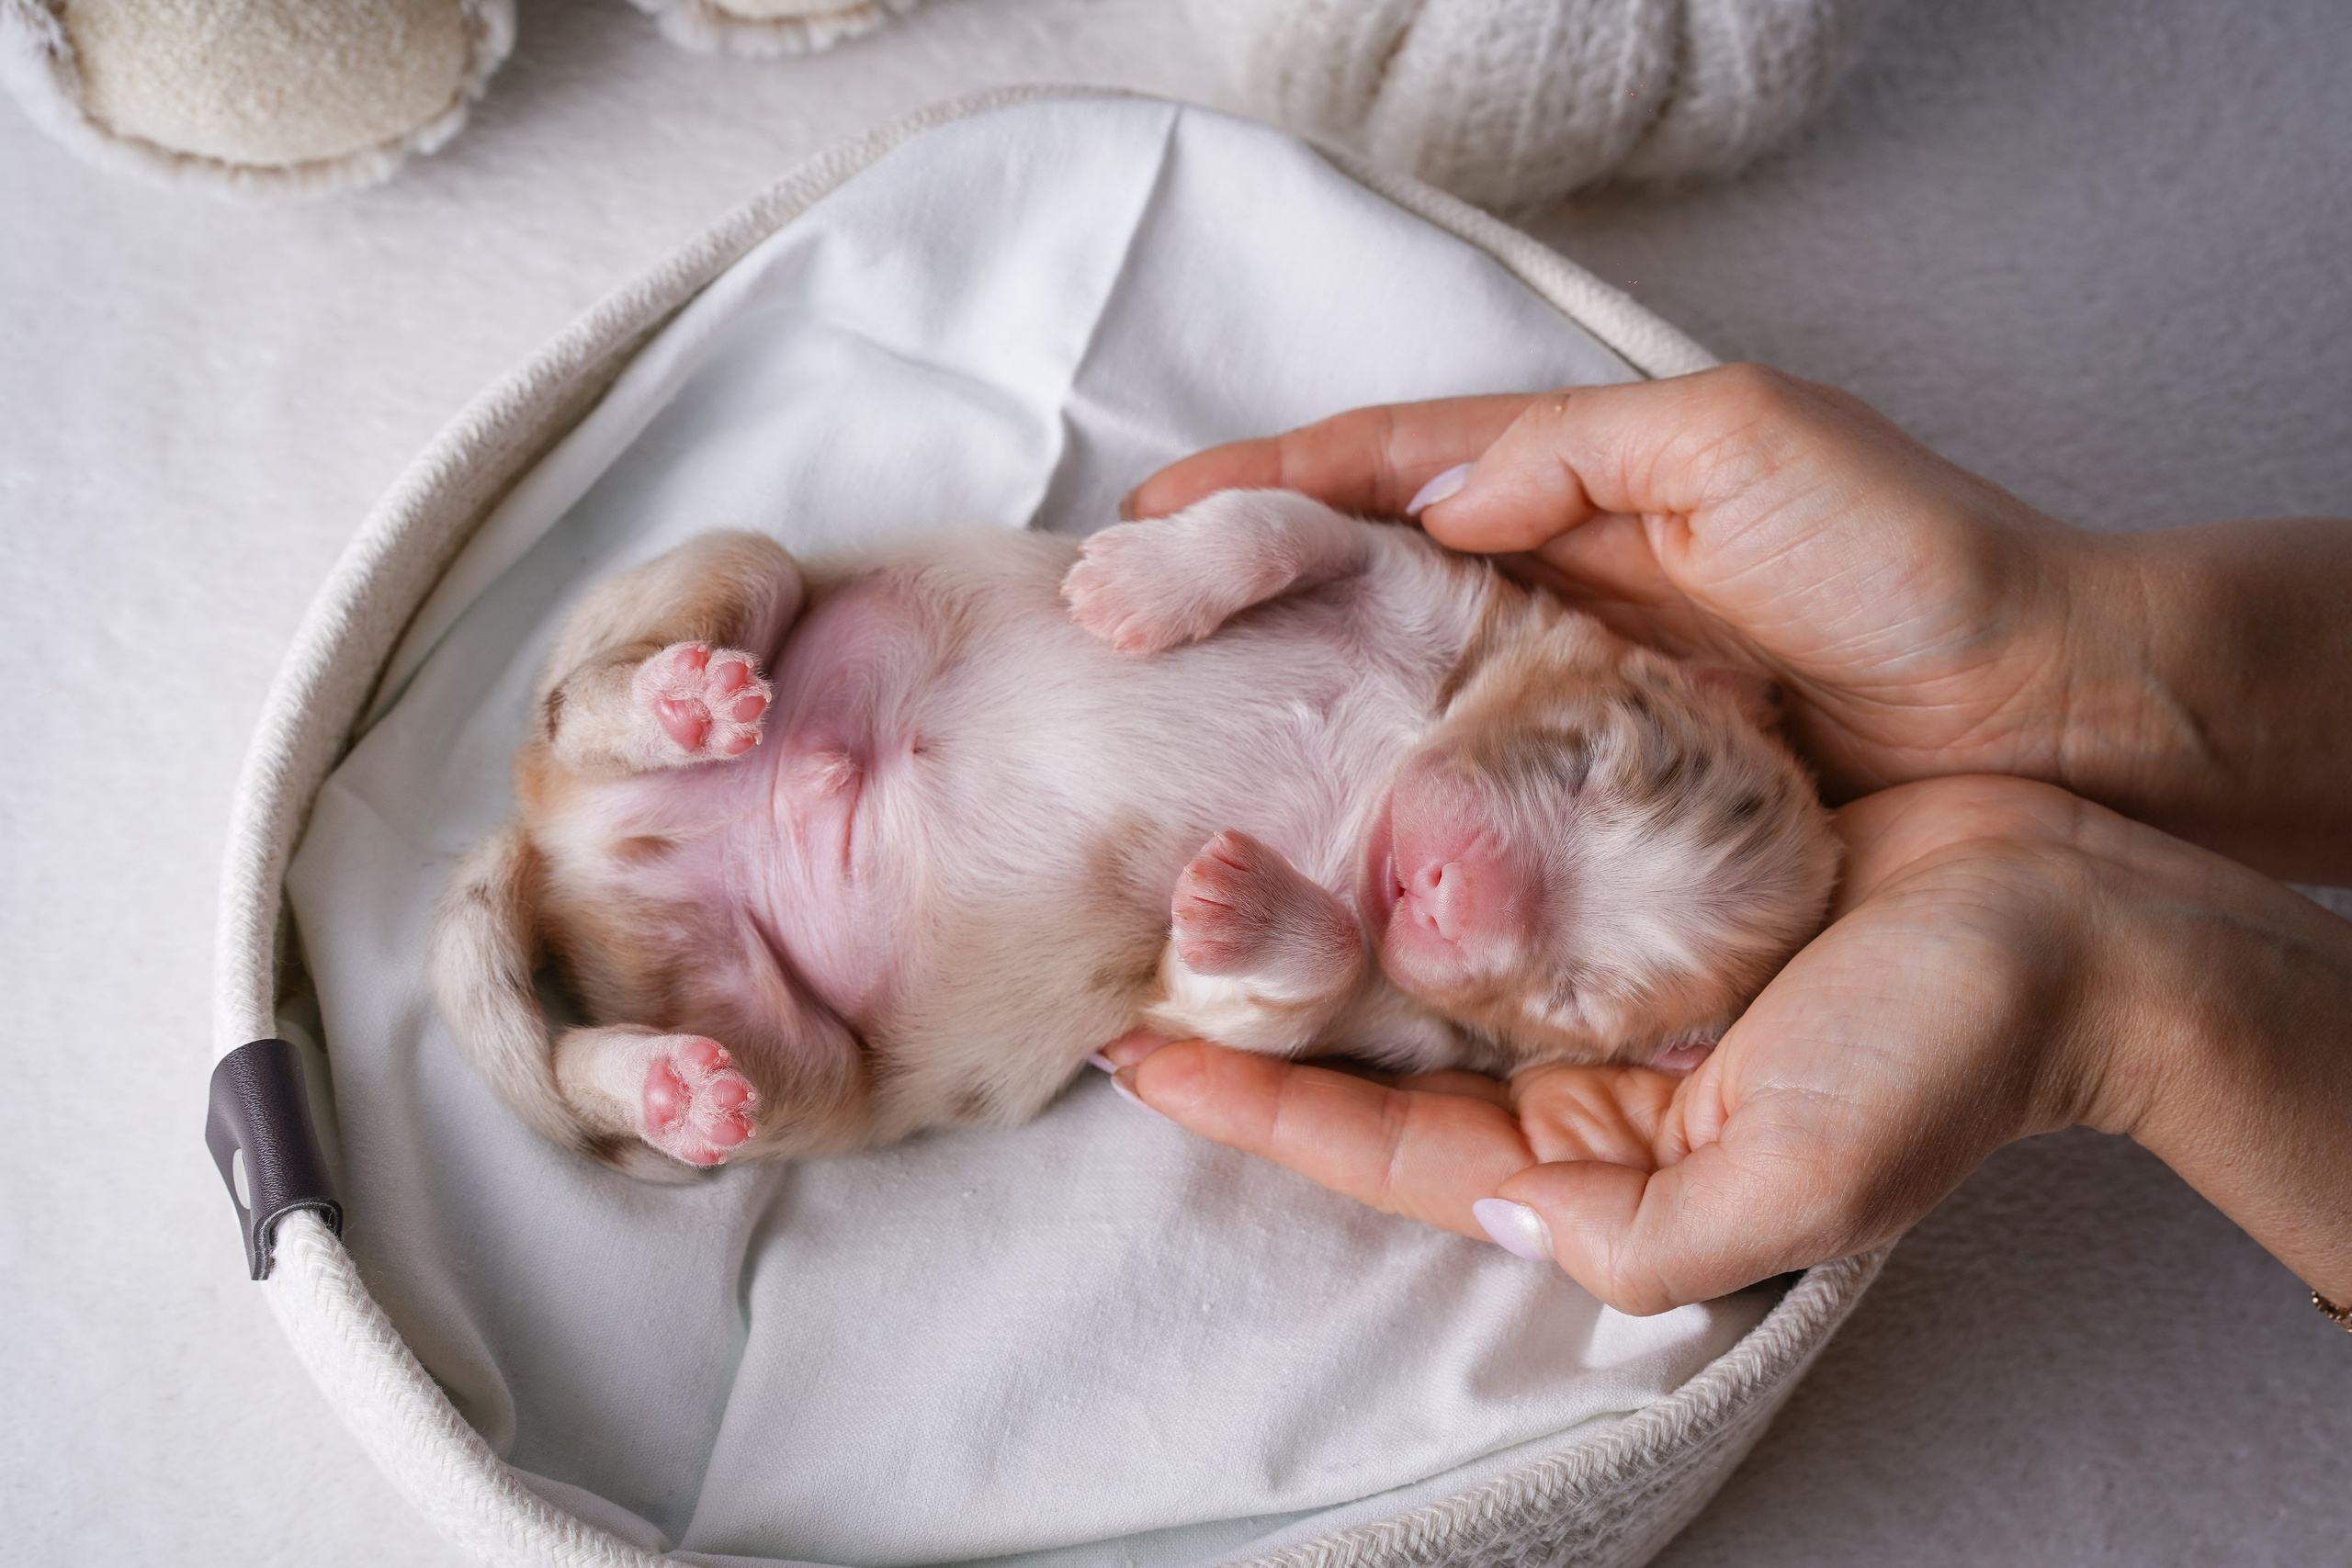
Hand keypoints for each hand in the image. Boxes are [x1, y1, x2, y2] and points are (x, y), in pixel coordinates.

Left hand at [1113, 775, 2351, 1310]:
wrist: (2086, 917)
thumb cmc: (1944, 1057)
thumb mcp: (1786, 1188)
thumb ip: (1622, 1232)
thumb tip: (1470, 1198)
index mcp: (1591, 1141)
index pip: (1383, 1139)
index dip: (1259, 1105)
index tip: (1137, 1057)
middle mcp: (1575, 1043)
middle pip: (1375, 1031)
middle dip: (1259, 988)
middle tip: (1139, 926)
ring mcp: (1599, 939)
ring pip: (1418, 919)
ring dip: (1316, 883)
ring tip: (1204, 828)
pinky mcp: (1637, 835)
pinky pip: (1498, 821)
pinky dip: (1420, 797)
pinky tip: (1349, 752)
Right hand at [1129, 366, 2131, 802]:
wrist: (2062, 715)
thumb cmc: (1912, 559)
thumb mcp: (1742, 441)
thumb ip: (1573, 453)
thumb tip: (1418, 503)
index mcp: (1578, 490)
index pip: (1384, 472)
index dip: (1263, 488)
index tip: (1143, 525)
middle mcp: (1556, 595)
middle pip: (1364, 590)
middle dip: (1243, 607)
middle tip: (1123, 647)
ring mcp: (1578, 709)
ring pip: (1401, 706)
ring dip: (1294, 725)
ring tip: (1180, 758)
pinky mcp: (1614, 815)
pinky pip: (1474, 814)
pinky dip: (1390, 827)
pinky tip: (1315, 855)